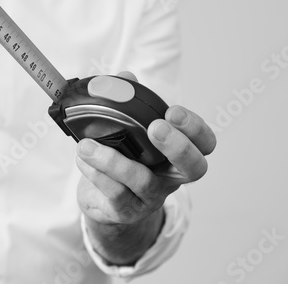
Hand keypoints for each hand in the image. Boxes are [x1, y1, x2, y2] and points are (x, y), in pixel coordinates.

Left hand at [75, 71, 216, 263]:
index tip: (173, 111)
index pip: (204, 143)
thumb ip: (128, 103)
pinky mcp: (127, 210)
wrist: (102, 201)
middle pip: (194, 168)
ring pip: (143, 181)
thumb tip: (125, 77)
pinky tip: (82, 159)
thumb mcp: (127, 132)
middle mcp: (170, 177)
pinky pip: (116, 193)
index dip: (195, 128)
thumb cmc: (120, 159)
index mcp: (175, 153)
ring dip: (113, 161)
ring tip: (86, 145)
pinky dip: (97, 174)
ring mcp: (151, 197)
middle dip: (177, 146)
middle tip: (154, 128)